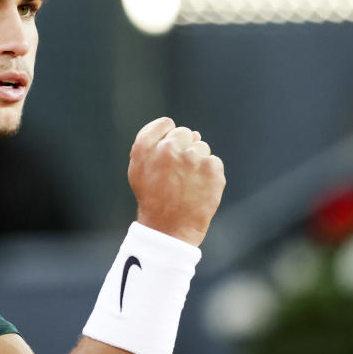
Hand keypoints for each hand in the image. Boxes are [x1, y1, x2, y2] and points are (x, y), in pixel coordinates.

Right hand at [127, 117, 225, 246]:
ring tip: (187, 184)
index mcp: (145, 147)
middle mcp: (168, 148)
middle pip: (184, 133)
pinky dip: (209, 174)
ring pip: (201, 147)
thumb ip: (153, 145)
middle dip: (183, 148)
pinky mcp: (212, 169)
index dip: (168, 135)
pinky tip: (199, 188)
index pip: (165, 124)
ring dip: (197, 162)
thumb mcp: (138, 170)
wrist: (170, 229)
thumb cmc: (152, 199)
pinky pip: (214, 162)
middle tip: (177, 173)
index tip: (169, 152)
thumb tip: (191, 133)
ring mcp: (192, 158)